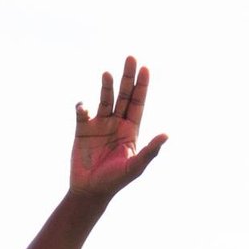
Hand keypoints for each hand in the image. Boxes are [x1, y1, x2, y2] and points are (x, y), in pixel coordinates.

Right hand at [69, 56, 168, 199]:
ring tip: (107, 74)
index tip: (145, 68)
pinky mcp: (82, 129)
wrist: (91, 190)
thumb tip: (167, 135)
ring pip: (104, 100)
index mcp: (132, 130)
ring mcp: (99, 124)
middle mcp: (117, 123)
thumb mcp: (136, 166)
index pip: (138, 103)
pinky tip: (84, 107)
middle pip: (123, 95)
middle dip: (127, 78)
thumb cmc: (116, 181)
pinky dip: (83, 107)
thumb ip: (150, 151)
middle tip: (131, 58)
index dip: (142, 86)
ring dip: (106, 87)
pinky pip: (82, 113)